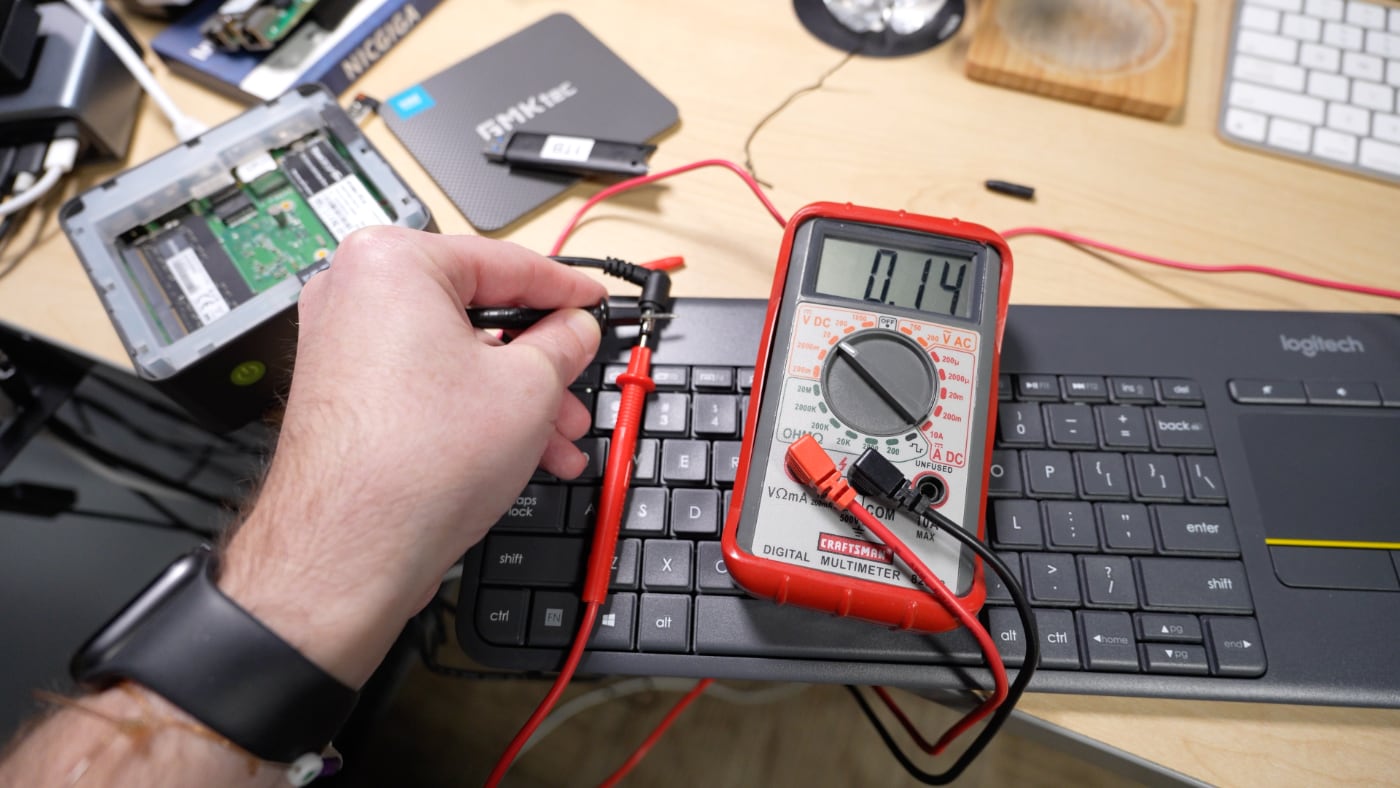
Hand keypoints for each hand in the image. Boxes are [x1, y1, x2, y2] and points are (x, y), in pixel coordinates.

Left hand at [219, 227, 606, 685]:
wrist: (349, 552)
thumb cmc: (417, 463)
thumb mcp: (530, 387)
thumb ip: (563, 343)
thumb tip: (575, 329)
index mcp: (393, 261)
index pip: (504, 262)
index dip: (564, 288)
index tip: (593, 300)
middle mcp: (355, 292)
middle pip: (479, 315)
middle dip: (541, 364)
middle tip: (579, 386)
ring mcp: (343, 345)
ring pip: (456, 358)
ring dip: (517, 398)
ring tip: (560, 440)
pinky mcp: (344, 394)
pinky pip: (426, 387)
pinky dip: (474, 411)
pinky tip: (522, 452)